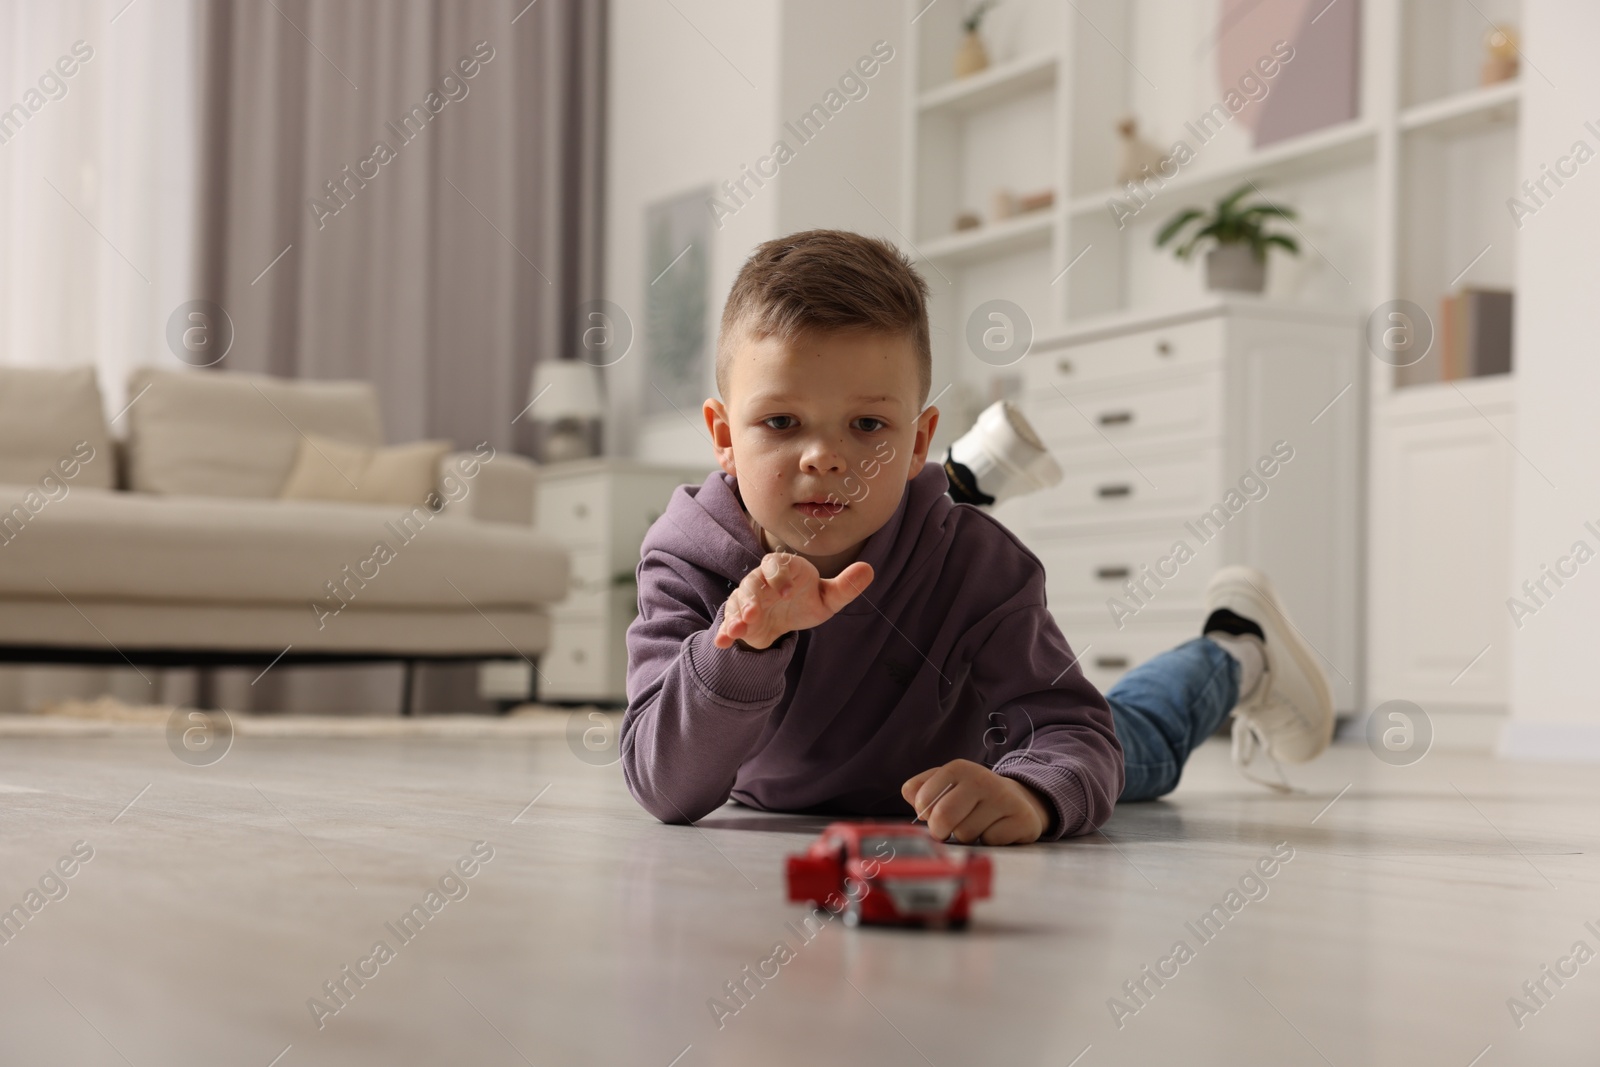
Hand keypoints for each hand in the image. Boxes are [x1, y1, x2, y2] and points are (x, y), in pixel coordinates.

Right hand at [713, 553, 872, 650]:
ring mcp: (748, 598)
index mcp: (785, 569)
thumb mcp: (828, 598)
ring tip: (738, 629)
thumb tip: (869, 569)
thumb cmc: (807, 601)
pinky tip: (723, 641)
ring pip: (738, 601)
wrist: (787, 619)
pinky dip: (725, 630)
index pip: (777, 564)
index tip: (787, 593)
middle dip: (751, 597)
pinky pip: (729, 620)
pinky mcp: (739, 616)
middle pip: (752, 582)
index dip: (779, 576)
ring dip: (736, 614)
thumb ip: (846, 586)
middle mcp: (762, 580)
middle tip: (754, 613)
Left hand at [901, 759, 1050, 845]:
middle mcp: (981, 778)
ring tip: (977, 826)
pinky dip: (989, 842)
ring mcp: (1004, 798)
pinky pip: (991, 841)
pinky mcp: (1022, 818)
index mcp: (958, 768)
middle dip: (940, 832)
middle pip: (943, 817)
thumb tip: (910, 795)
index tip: (932, 815)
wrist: (1017, 800)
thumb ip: (920, 789)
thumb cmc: (971, 797)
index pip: (923, 799)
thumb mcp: (945, 785)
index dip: (924, 814)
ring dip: (967, 837)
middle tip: (946, 832)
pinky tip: (996, 830)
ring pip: (966, 834)